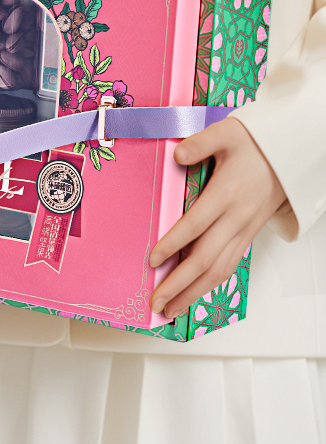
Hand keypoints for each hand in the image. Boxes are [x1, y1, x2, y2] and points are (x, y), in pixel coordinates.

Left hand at [149, 117, 286, 318]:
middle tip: (156, 301)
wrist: (291, 154)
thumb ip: (200, 143)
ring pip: (219, 269)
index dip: (174, 244)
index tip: (153, 260)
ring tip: (170, 310)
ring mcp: (243, 230)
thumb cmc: (256, 144)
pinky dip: (210, 284)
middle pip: (205, 258)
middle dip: (179, 283)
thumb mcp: (227, 133)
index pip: (196, 225)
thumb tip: (178, 155)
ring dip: (193, 293)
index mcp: (226, 194)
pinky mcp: (247, 235)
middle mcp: (236, 218)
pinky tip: (193, 295)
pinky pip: (229, 265)